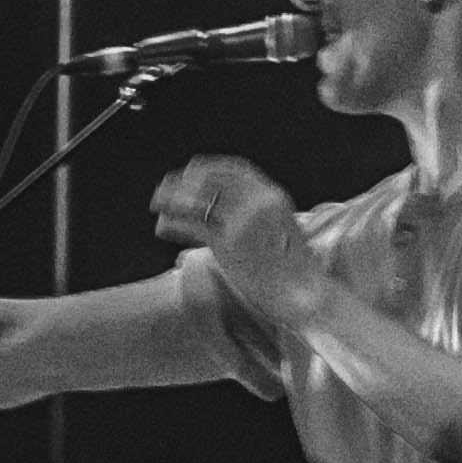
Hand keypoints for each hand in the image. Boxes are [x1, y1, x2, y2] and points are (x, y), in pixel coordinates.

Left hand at [150, 155, 309, 310]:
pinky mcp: (231, 241)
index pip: (235, 168)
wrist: (304, 294)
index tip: (189, 172)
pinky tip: (162, 227)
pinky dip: (175, 224)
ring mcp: (245, 219)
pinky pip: (195, 226)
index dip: (208, 168)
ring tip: (156, 203)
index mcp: (272, 195)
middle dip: (184, 181)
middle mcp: (259, 200)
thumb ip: (254, 213)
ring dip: (173, 199)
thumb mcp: (278, 230)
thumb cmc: (291, 269)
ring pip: (199, 200)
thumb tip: (222, 209)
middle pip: (212, 178)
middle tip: (164, 188)